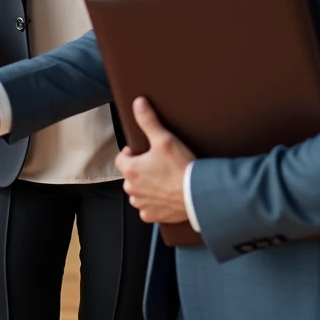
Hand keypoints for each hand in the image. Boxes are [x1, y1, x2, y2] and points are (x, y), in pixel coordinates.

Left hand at [115, 96, 195, 223]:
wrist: (198, 194)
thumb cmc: (181, 167)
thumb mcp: (164, 139)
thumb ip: (148, 120)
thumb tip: (138, 103)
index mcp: (131, 170)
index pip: (121, 158)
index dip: (131, 153)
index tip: (143, 151)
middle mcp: (132, 189)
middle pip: (129, 175)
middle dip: (139, 170)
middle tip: (156, 165)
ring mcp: (142, 204)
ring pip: (137, 193)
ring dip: (144, 187)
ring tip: (161, 180)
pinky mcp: (153, 216)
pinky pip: (147, 209)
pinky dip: (153, 204)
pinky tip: (164, 196)